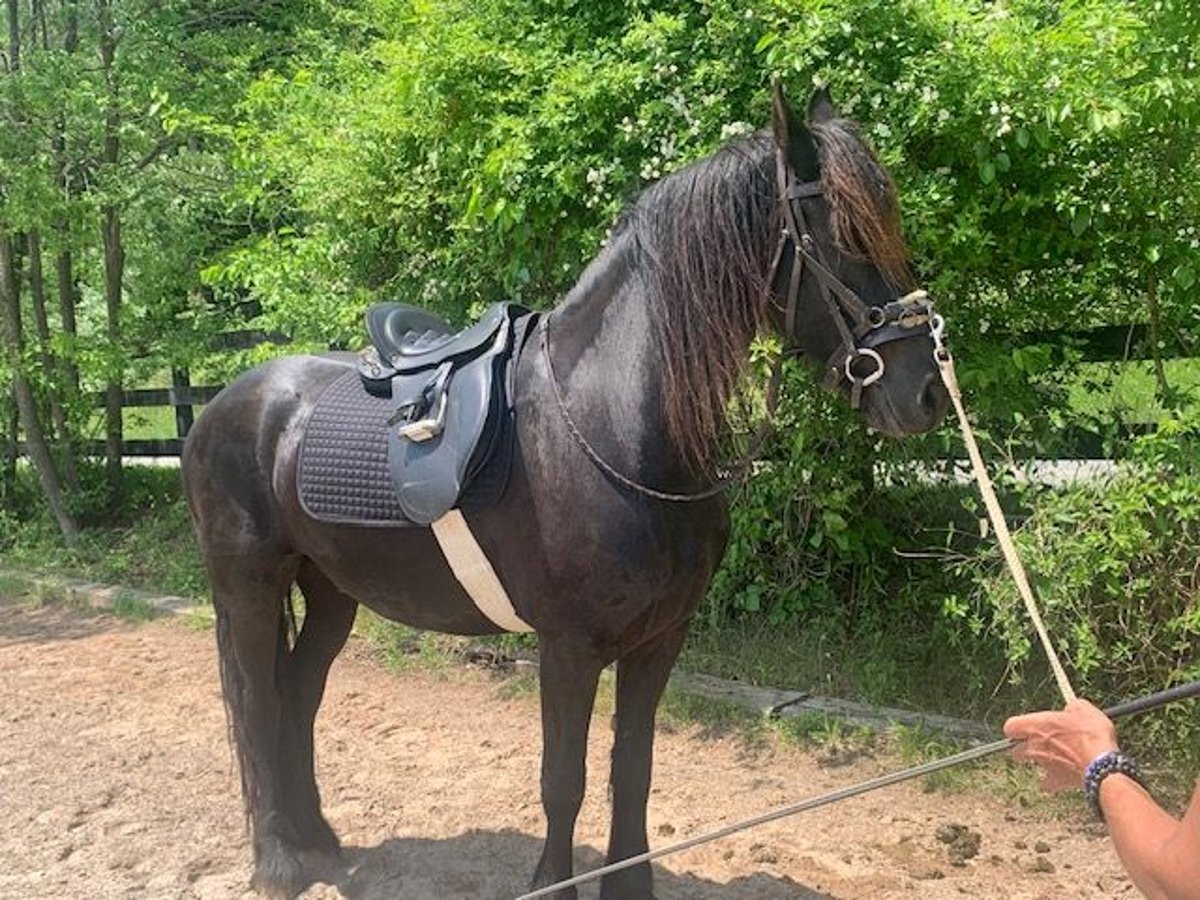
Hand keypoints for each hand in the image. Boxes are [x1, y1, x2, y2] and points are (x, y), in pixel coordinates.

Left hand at [1003, 699, 1119, 791]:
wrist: (1103, 763)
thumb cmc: (1091, 733)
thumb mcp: (1083, 709)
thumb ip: (1072, 707)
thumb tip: (1071, 707)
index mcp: (1035, 726)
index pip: (1010, 727)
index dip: (1017, 727)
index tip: (1027, 726)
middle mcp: (1033, 746)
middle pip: (1015, 749)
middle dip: (1024, 747)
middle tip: (1040, 743)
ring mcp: (1043, 765)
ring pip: (1031, 765)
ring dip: (1039, 762)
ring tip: (1054, 758)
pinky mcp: (1056, 781)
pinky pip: (1047, 784)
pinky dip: (1051, 782)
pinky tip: (1061, 777)